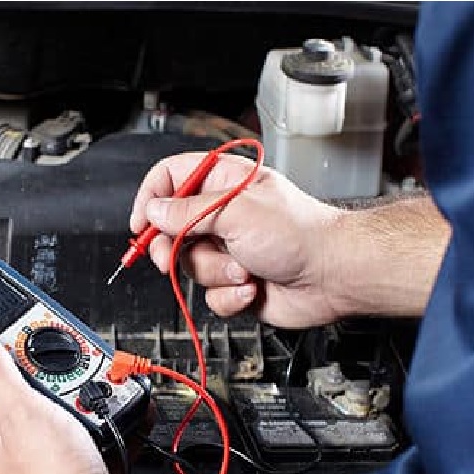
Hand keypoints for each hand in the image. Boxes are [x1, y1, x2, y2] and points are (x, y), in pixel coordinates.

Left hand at [0, 328, 116, 473]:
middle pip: (12, 398)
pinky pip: (77, 434)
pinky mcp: (72, 470)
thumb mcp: (20, 412)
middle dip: (31, 374)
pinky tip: (102, 415)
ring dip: (67, 393)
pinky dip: (90, 419)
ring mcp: (41, 463)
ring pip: (49, 414)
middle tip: (47, 358)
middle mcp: (8, 454)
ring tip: (82, 384)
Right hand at [130, 152, 346, 328]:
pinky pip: (209, 294)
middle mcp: (223, 215)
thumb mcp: (236, 212)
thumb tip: (155, 210)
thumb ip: (188, 212)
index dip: (151, 198)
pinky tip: (252, 287)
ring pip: (190, 266)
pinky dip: (228, 295)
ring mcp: (227, 249)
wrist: (332, 277)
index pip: (172, 178)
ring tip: (244, 268)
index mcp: (225, 183)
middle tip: (171, 256)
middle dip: (173, 248)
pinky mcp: (234, 282)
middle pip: (171, 229)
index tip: (141, 222)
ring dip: (215, 273)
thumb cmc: (300, 235)